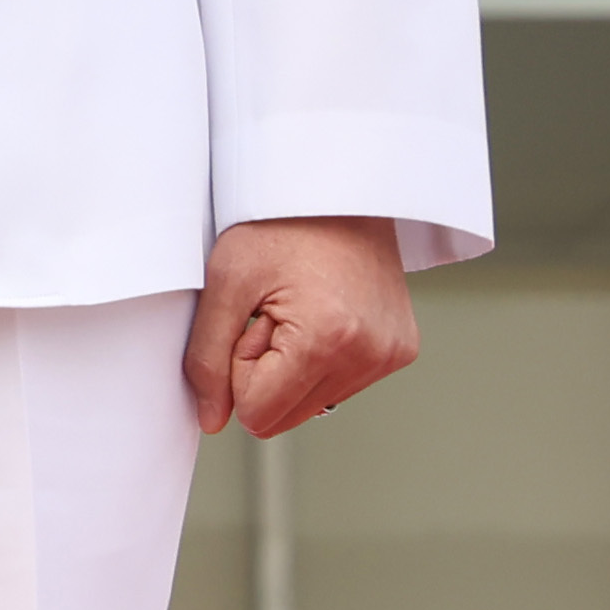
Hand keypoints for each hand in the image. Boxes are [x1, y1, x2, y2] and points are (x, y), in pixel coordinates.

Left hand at [190, 218, 418, 439]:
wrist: (337, 188)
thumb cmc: (278, 224)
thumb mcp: (224, 283)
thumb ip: (207, 360)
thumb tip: (213, 421)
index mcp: (328, 341)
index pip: (258, 414)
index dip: (238, 370)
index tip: (250, 320)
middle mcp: (371, 356)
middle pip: (286, 416)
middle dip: (264, 372)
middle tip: (270, 313)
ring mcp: (392, 355)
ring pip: (311, 404)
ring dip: (291, 365)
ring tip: (296, 307)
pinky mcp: (402, 350)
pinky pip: (339, 384)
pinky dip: (319, 358)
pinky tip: (320, 312)